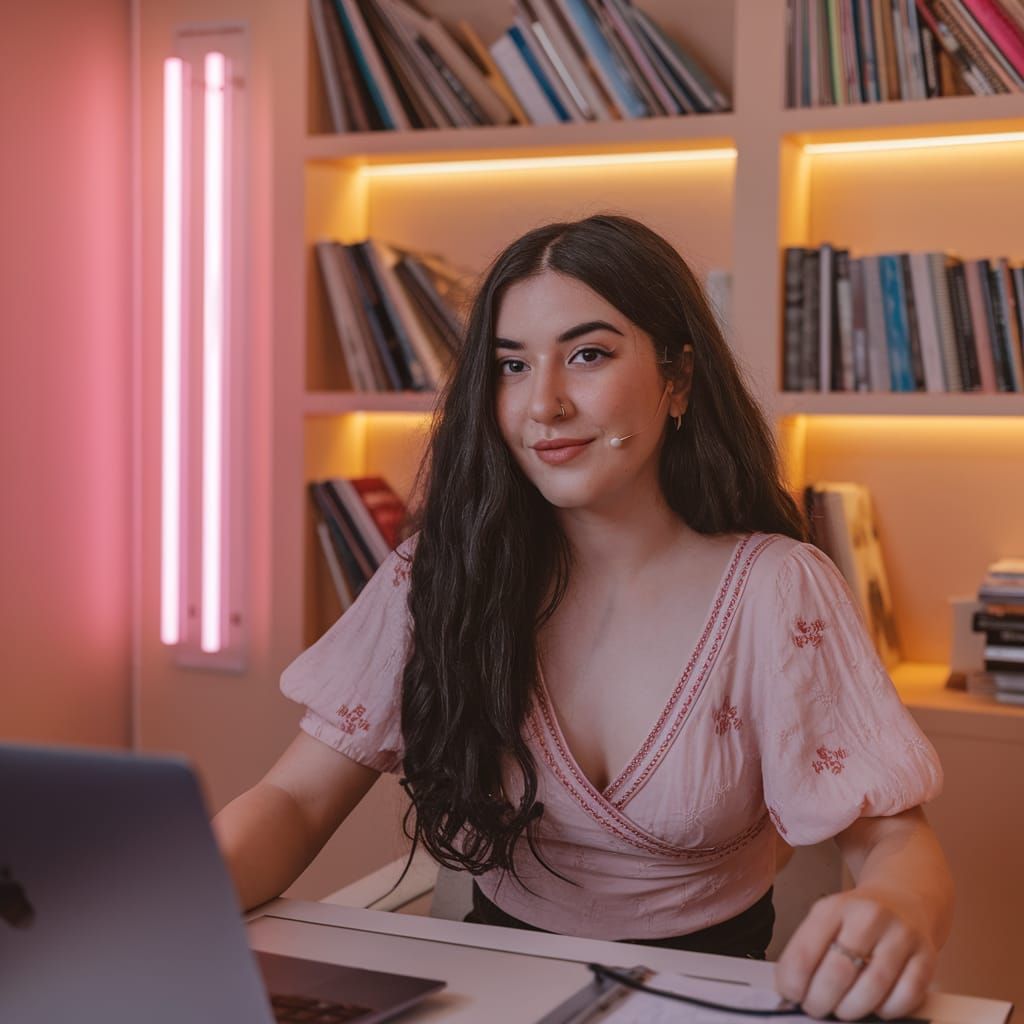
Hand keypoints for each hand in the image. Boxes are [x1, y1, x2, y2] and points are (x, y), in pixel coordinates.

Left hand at [774, 885, 937, 1019]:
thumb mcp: (826, 919)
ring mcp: (901, 936)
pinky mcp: (927, 957)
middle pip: (839, 971)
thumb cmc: (856, 919)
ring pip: (873, 986)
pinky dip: (887, 1010)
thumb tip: (790, 990)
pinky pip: (906, 996)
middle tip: (814, 1008)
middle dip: (820, 999)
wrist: (903, 900)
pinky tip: (875, 1007)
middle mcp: (869, 916)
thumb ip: (808, 949)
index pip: (806, 950)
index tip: (790, 995)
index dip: (793, 981)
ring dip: (851, 1009)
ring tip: (840, 1011)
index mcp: (835, 906)